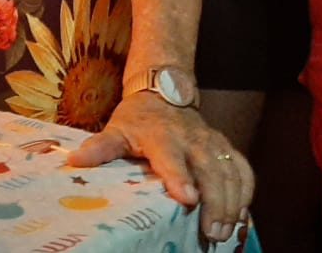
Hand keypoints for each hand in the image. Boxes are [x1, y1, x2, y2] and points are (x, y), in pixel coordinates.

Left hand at [68, 92, 253, 242]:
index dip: (180, 177)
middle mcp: (192, 139)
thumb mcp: (116, 128)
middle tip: (213, 232)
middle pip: (210, 171)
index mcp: (162, 136)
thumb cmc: (137, 119)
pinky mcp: (225, 148)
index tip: (188, 199)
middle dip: (215, 202)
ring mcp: (213, 143)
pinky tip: (242, 215)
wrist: (164, 90)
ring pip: (230, 173)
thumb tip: (75, 161)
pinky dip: (246, 193)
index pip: (172, 158)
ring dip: (232, 203)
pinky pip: (243, 170)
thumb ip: (100, 147)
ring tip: (225, 232)